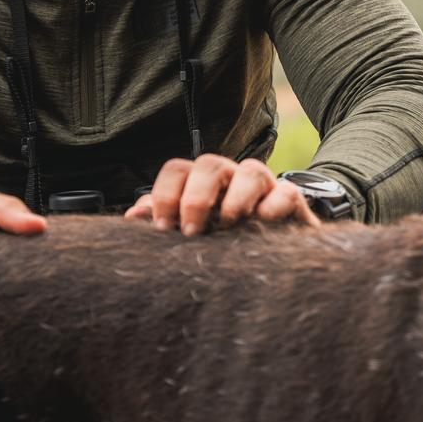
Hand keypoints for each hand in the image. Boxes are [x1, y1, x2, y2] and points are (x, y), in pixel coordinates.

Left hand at [123, 154, 321, 234]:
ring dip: (235, 199)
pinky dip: (273, 205)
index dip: (165, 194)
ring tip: (228, 226)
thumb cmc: (222, 240)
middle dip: (195, 197)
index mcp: (200, 183)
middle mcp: (229, 178)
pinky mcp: (290, 201)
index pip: (177, 169)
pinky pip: (285, 192)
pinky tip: (262, 223)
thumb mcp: (190, 231)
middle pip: (209, 164)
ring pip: (250, 171)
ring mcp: (262, 187)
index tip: (162, 227)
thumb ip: (162, 220)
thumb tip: (132, 216)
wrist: (272, 257)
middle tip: (190, 231)